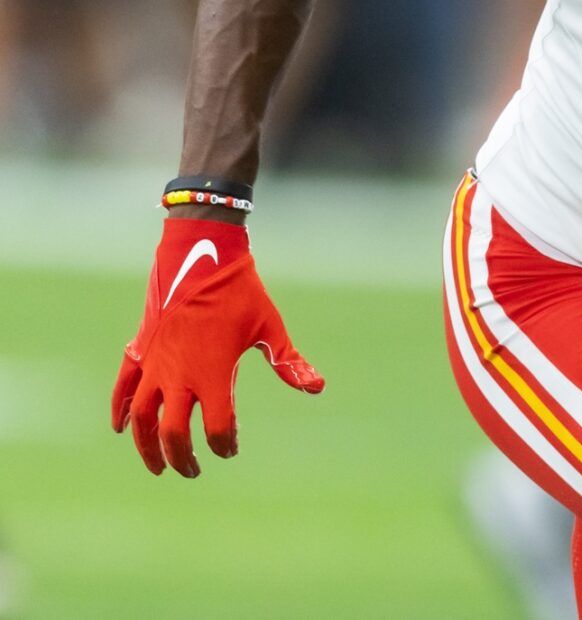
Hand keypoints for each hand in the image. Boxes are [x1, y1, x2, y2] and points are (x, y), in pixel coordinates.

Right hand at [111, 217, 322, 476]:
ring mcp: (156, 364)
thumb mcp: (269, 326)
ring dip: (146, 445)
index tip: (231, 449)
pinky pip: (123, 388)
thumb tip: (317, 387)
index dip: (225, 444)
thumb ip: (289, 361)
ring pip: (141, 418)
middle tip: (193, 470)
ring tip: (157, 465)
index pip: (217, 427)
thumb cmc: (240, 292)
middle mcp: (179, 375)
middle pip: (172, 434)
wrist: (201, 256)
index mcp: (213, 374)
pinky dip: (119, 411)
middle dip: (181, 458)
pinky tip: (122, 428)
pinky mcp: (141, 350)